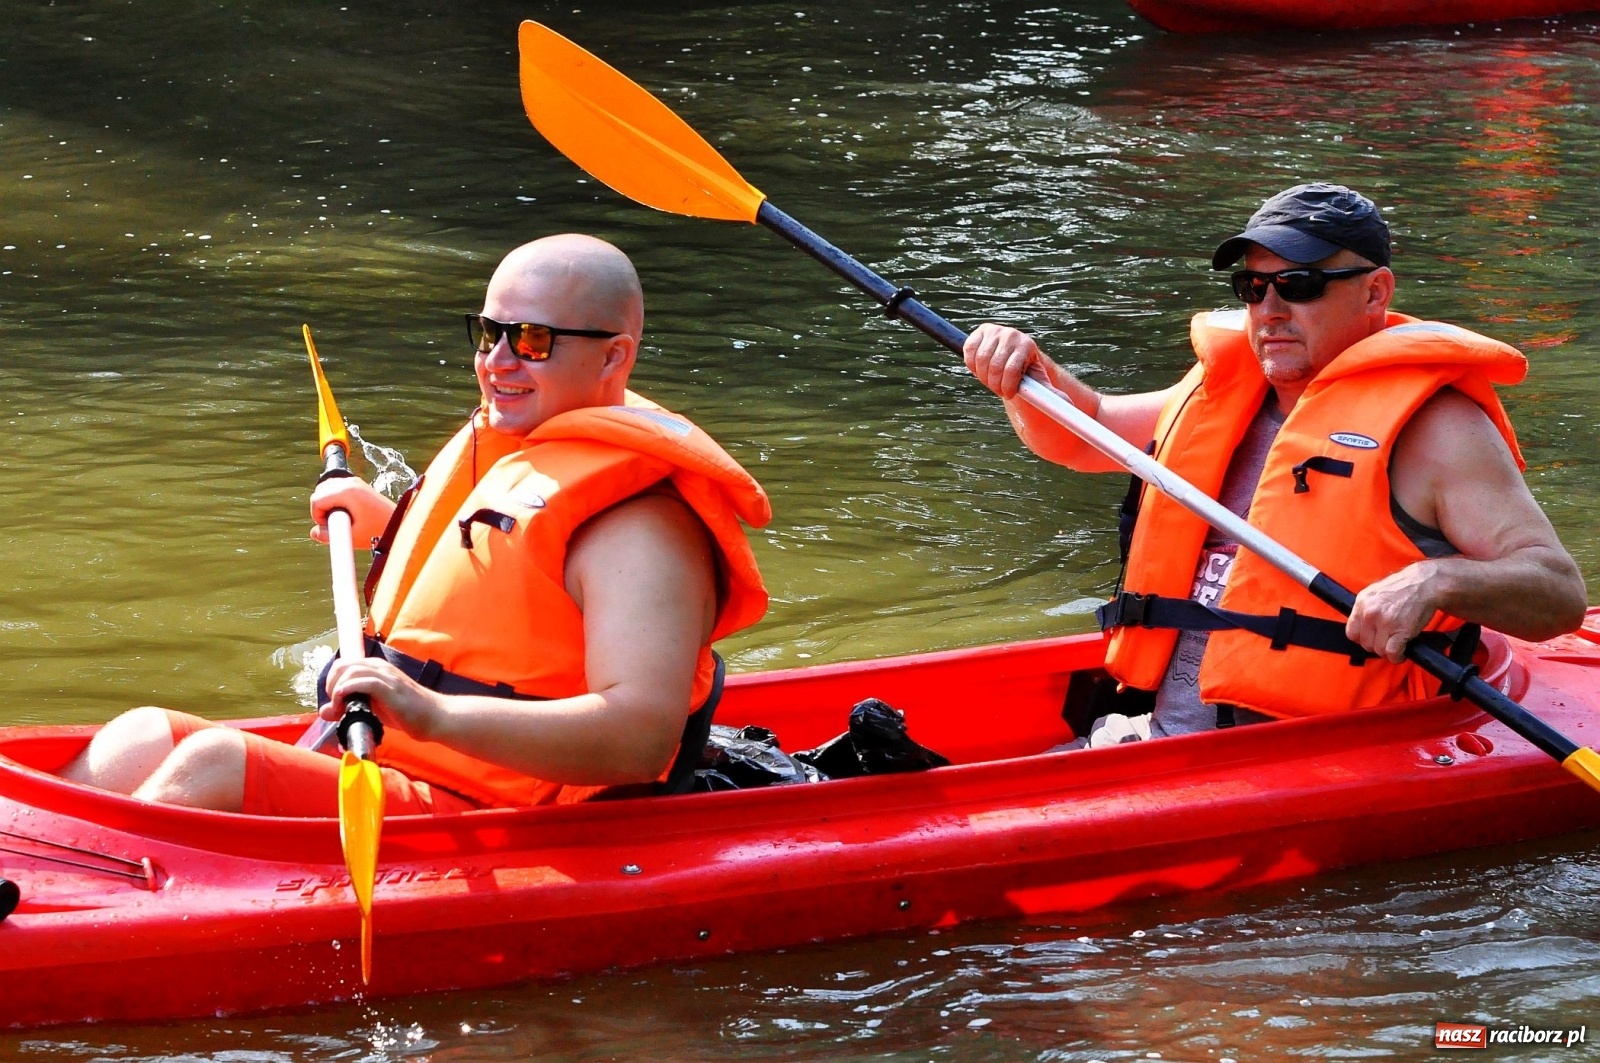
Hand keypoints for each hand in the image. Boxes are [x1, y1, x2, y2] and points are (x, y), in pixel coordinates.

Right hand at [309, 477, 395, 546]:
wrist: (400, 523)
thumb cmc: (379, 531)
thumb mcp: (351, 537)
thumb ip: (329, 536)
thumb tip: (314, 533)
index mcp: (347, 491)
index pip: (316, 499)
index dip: (317, 516)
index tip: (330, 527)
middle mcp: (350, 482)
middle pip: (320, 491)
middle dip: (321, 509)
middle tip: (335, 524)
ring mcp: (355, 482)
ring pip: (327, 489)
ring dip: (328, 504)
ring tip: (341, 520)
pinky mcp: (359, 485)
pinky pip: (337, 489)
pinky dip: (335, 500)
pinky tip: (347, 514)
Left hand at [319, 656, 444, 740]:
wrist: (436, 717)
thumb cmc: (408, 713)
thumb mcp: (374, 709)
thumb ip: (351, 706)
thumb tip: (324, 711)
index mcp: (376, 668)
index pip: (343, 664)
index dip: (332, 682)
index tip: (334, 703)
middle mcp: (380, 667)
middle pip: (342, 664)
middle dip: (330, 685)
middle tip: (335, 705)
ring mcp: (386, 676)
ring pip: (350, 671)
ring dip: (337, 690)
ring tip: (340, 709)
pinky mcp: (390, 688)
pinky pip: (363, 682)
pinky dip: (348, 691)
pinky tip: (346, 704)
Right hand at [963, 323, 1046, 399]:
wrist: (1013, 355)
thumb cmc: (1026, 371)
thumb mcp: (1038, 382)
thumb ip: (1051, 394)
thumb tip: (1066, 403)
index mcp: (1027, 345)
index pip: (1011, 368)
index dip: (1007, 386)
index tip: (1008, 394)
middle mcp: (1011, 334)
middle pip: (995, 366)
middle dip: (994, 384)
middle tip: (998, 390)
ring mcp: (994, 331)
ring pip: (980, 360)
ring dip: (983, 376)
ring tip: (991, 381)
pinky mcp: (980, 332)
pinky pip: (969, 351)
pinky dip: (972, 365)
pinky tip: (981, 370)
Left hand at [1345, 561, 1442, 663]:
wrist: (1426, 583)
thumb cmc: (1404, 587)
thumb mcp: (1376, 592)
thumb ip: (1367, 609)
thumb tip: (1363, 626)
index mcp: (1362, 603)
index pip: (1351, 632)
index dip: (1362, 639)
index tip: (1371, 639)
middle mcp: (1370, 613)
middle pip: (1365, 643)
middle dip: (1376, 646)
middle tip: (1387, 642)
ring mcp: (1384, 622)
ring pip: (1378, 650)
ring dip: (1388, 652)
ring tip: (1395, 647)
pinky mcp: (1400, 631)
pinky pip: (1392, 652)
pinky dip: (1397, 657)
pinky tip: (1401, 653)